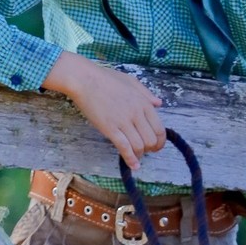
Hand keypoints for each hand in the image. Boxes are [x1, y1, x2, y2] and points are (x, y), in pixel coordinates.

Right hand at [43, 53, 165, 169]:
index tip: (157, 146)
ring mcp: (123, 122)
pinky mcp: (110, 128)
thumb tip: (159, 104)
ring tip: (137, 156)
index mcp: (144, 103)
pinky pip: (124, 148)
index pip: (160, 128)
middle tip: (146, 151)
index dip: (160, 141)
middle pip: (151, 140)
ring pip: (139, 146)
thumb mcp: (131, 81)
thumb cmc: (106, 78)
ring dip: (140, 154)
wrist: (84, 79)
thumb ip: (146, 94)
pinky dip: (130, 159)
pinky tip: (133, 166)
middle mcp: (137, 114)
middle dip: (151, 149)